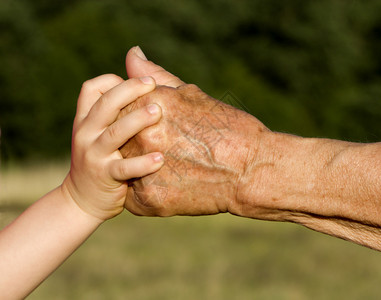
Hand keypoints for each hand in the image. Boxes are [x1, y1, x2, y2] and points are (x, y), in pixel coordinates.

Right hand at [61, 74, 164, 220]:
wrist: (82, 200)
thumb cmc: (101, 160)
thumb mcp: (100, 132)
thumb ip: (115, 109)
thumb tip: (135, 67)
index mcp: (86, 119)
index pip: (91, 89)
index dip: (114, 81)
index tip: (141, 81)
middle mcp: (87, 133)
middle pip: (105, 104)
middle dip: (130, 90)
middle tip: (153, 84)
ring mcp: (94, 154)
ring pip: (115, 133)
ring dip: (137, 120)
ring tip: (158, 112)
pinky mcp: (105, 176)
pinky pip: (124, 168)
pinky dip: (142, 163)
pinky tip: (160, 159)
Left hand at [120, 48, 267, 215]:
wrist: (252, 171)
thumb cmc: (227, 128)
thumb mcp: (191, 95)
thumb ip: (154, 76)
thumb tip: (132, 53)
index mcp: (146, 105)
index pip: (116, 110)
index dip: (133, 120)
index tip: (156, 130)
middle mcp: (139, 135)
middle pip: (117, 140)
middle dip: (134, 145)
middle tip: (166, 152)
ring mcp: (142, 169)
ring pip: (122, 170)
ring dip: (137, 169)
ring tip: (169, 170)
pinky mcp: (148, 200)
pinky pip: (133, 197)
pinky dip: (147, 192)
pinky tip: (171, 186)